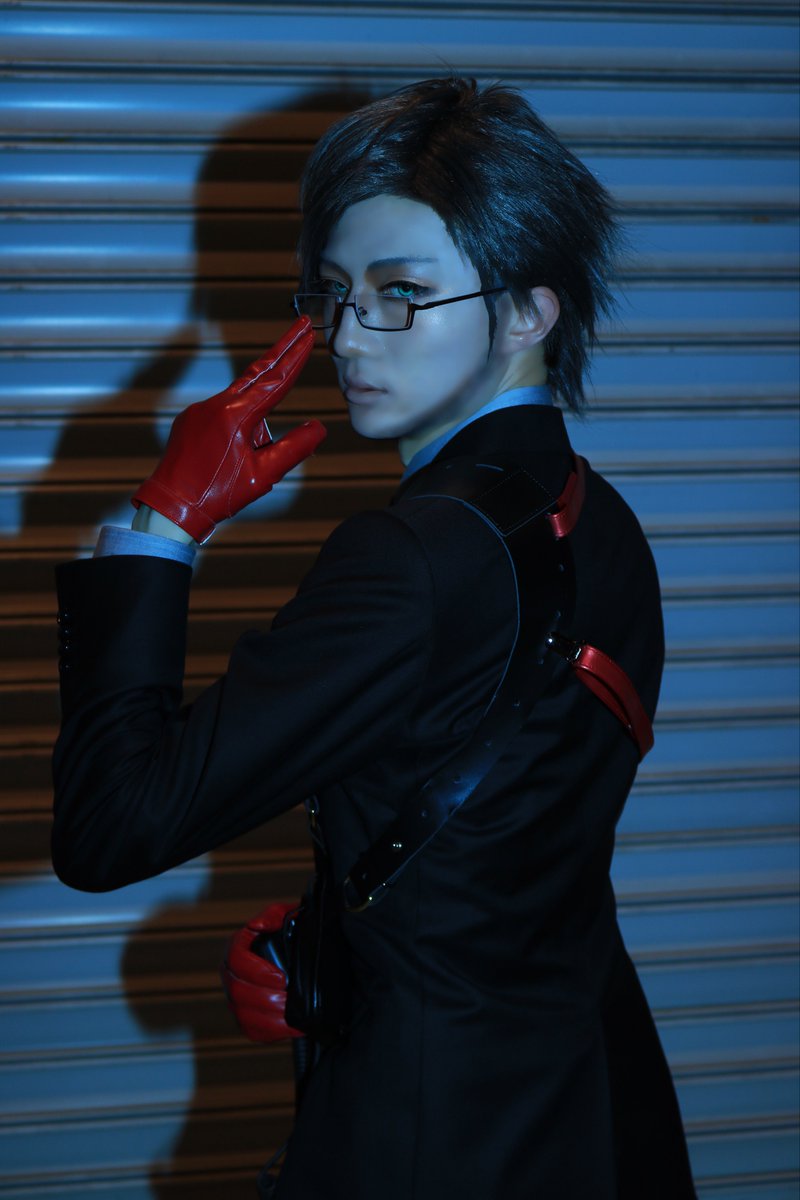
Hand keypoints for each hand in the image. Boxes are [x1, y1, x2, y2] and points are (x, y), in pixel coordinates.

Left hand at [132, 317, 324, 542]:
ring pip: (239, 404)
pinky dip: (234, 428)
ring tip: (242, 466)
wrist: (172, 507)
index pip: (276, 380)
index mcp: (236, 415)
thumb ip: (294, 449)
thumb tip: (319, 427)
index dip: (296, 356)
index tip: (309, 335)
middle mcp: (216, 404)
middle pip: (258, 371)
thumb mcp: (264, 475)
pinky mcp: (190, 420)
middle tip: (302, 325)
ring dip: (254, 424)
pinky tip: (228, 459)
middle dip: (282, 349)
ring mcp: (199, 410)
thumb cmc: (218, 494)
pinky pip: (220, 415)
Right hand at [220, 901, 302, 1042]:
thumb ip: (272, 916)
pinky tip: (292, 1026)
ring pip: (243, 1015)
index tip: (282, 978)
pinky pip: (253, 1031)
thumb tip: (257, 925)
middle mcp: (231, 974)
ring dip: (270, 1017)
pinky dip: (272, 1032)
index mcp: (237, 947)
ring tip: (293, 1013)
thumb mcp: (286, 916)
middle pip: (238, 991)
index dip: (258, 971)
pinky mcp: (247, 1018)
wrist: (302, 954)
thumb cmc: (293, 932)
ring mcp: (236, 998)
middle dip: (266, 998)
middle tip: (290, 998)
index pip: (236, 960)